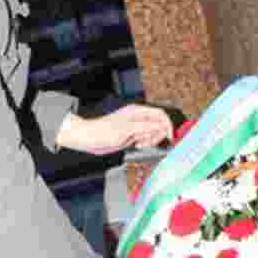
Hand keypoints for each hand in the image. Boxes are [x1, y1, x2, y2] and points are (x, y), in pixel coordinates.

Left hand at [56, 105, 172, 154]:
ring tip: (139, 144)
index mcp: (137, 112)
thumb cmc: (102, 131)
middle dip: (157, 134)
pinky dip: (144, 143)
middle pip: (158, 124)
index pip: (160, 115)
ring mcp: (134, 127)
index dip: (167, 125)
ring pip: (152, 132)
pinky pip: (144, 138)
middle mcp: (137, 118)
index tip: (169, 137)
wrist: (88, 138)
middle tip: (148, 142)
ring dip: (150, 140)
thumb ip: (145, 126)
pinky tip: (136, 146)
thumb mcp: (126, 129)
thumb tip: (161, 125)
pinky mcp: (131, 135)